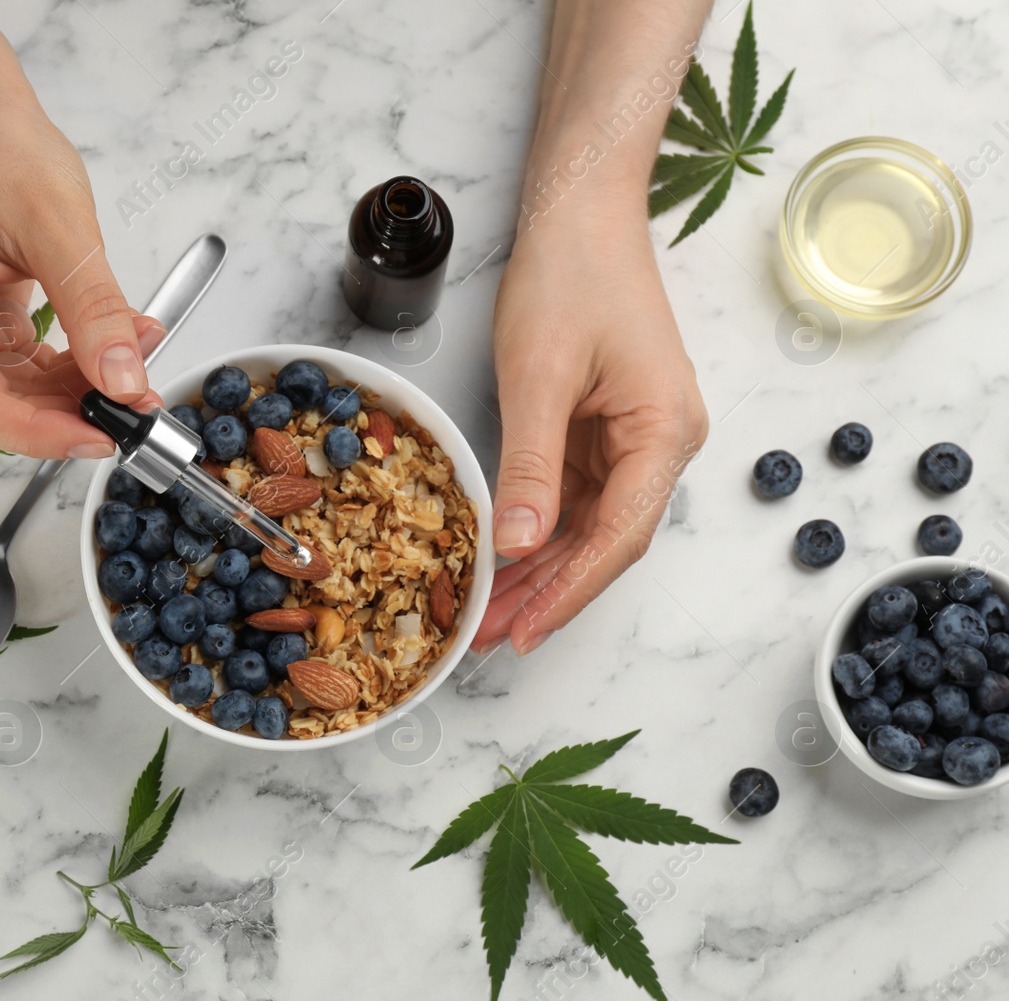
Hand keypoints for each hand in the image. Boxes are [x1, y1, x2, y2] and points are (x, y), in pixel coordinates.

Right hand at [0, 25, 152, 458]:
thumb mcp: (58, 225)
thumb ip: (94, 310)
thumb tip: (124, 380)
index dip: (34, 432)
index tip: (98, 434)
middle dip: (63, 412)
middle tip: (132, 409)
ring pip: (4, 393)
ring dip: (70, 392)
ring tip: (130, 370)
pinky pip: (12, 369)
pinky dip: (62, 370)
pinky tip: (106, 355)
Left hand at [473, 194, 707, 654]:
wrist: (579, 214)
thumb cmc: (570, 277)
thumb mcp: (540, 376)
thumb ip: (531, 466)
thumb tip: (518, 545)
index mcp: (664, 432)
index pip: (619, 536)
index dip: (569, 591)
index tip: (523, 633)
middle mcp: (661, 443)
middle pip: (607, 541)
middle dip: (548, 593)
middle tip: (489, 637)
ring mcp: (633, 438)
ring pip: (587, 525)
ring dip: (539, 569)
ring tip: (486, 613)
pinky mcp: (603, 429)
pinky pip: (572, 495)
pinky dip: (536, 528)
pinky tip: (501, 558)